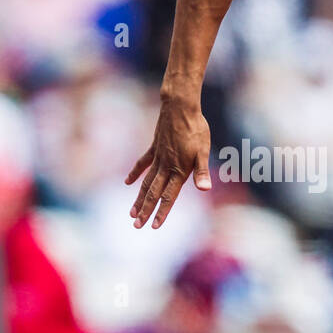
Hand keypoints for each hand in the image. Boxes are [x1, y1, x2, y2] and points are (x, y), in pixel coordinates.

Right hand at [126, 98, 211, 228]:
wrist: (180, 107)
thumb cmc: (196, 129)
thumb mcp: (203, 151)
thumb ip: (202, 171)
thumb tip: (205, 189)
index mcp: (179, 170)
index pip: (169, 196)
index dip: (162, 212)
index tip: (154, 226)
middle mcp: (165, 166)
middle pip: (153, 193)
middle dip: (146, 210)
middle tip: (137, 226)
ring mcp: (158, 157)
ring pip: (145, 182)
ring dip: (139, 198)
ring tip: (132, 213)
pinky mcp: (154, 148)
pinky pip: (142, 163)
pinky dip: (135, 173)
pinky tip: (127, 182)